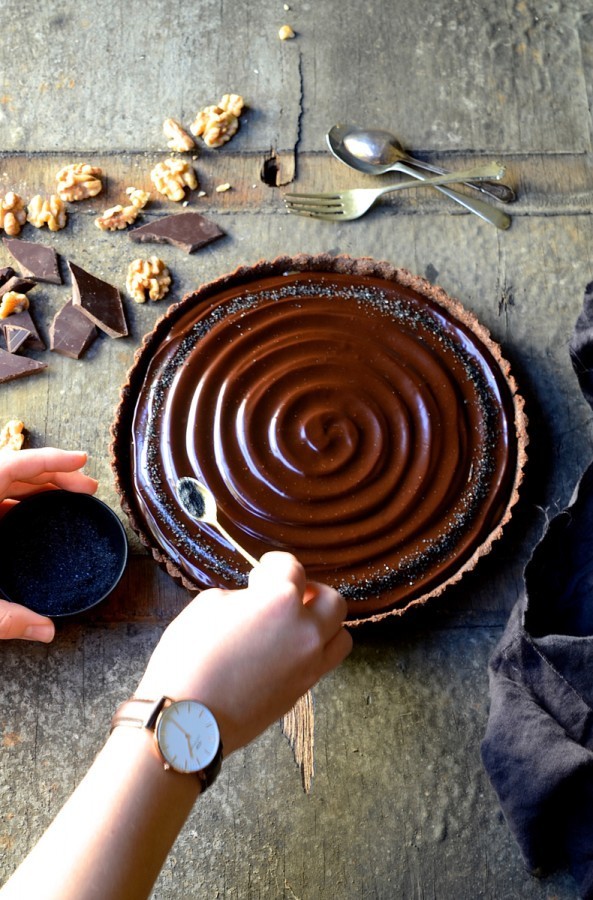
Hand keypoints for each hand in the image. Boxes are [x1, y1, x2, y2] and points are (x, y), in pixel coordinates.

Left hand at [0, 447, 97, 641]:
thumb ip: (8, 619)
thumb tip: (46, 630)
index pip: (15, 465)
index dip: (51, 459)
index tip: (82, 460)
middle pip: (14, 471)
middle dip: (54, 475)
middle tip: (88, 488)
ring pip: (4, 483)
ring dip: (37, 486)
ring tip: (69, 496)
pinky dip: (18, 500)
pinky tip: (34, 514)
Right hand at [135, 551, 352, 753]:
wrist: (188, 719)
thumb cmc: (190, 658)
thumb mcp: (209, 605)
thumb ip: (242, 597)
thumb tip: (254, 603)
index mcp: (281, 600)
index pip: (293, 568)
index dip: (276, 563)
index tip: (265, 568)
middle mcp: (306, 631)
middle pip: (332, 601)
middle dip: (310, 591)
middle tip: (285, 594)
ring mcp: (309, 665)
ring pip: (340, 636)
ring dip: (323, 624)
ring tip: (295, 625)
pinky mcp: (302, 692)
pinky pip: (324, 664)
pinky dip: (313, 652)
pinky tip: (286, 651)